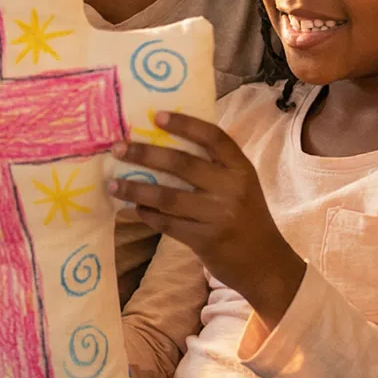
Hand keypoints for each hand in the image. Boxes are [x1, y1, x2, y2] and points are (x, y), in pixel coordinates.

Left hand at [106, 112, 304, 323]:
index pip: (213, 138)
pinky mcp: (204, 240)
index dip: (185, 124)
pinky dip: (147, 215)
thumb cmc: (245, 215)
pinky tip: (134, 209)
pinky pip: (167, 224)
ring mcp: (217, 215)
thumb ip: (213, 166)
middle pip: (182, 164)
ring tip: (113, 184)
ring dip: (136, 190)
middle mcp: (231, 188)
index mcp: (240, 168)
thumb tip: (164, 143)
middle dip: (145, 154)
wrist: (263, 261)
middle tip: (118, 148)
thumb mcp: (239, 185)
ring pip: (167, 197)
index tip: (157, 116)